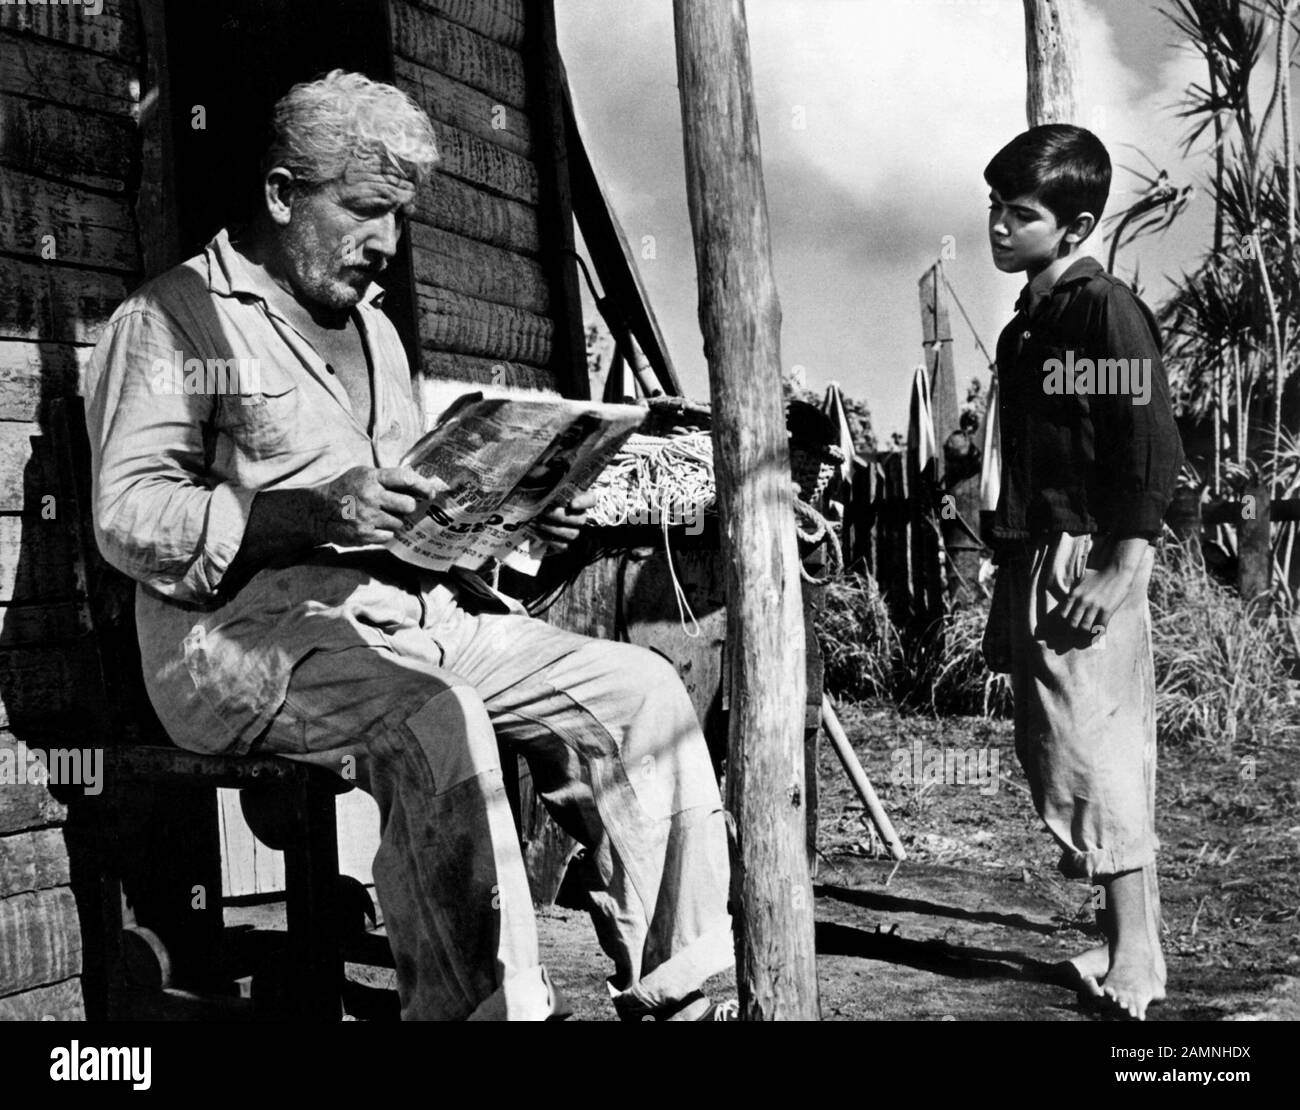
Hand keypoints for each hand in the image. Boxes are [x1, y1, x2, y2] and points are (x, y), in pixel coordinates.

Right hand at [310, 465, 435, 545]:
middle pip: (408, 505)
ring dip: (394, 521)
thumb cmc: (346, 489)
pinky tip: (372, 527)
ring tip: (379, 517)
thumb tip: (418, 483)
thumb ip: (387, 478)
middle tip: (400, 508)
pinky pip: (388, 536)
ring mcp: (367, 517)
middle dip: (408, 507)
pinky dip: (384, 533)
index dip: (422, 485)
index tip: (430, 493)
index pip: (405, 478)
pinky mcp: (363, 535)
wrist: (317, 510)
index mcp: (372, 478)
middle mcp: (370, 496)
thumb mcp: (363, 475)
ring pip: (399, 523)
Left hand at [530, 490, 596, 553]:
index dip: (584, 503)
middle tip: (543, 512)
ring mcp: (573, 532)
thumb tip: (545, 492)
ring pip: (572, 534)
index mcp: (578, 499)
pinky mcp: (564, 545)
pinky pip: (562, 546)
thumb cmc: (539, 501)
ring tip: (536, 522)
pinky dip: (548, 539)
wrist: (529, 518)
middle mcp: (580, 516)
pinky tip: (535, 532)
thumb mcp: (544, 493)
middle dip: (559, 516)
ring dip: (551, 528)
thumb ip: (549, 491)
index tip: (572, 504)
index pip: (590, 500)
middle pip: (580, 519)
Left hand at [1058, 561, 1136, 635]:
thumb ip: (1074, 592)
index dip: (1065, 624)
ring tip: (1087, 638)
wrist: (1117, 570)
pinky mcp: (1107, 610)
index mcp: (1074, 594)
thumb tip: (1069, 604)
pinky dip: (1098, 633)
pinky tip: (1099, 635)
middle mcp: (1082, 601)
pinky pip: (1100, 627)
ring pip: (1085, 628)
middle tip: (1075, 638)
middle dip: (1073, 632)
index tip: (1067, 628)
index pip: (1063, 615)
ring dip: (1086, 635)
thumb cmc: (1099, 575)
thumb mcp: (1081, 581)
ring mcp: (1095, 606)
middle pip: (1072, 624)